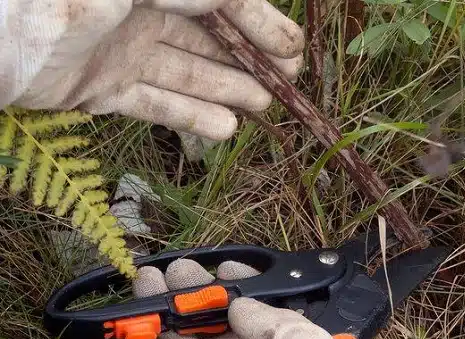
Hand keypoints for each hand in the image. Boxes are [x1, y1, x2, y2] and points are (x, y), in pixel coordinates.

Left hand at [1, 0, 303, 139]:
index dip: (261, 23)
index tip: (294, 51)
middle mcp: (138, 10)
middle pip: (207, 35)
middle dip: (251, 58)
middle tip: (288, 83)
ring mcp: (119, 51)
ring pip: (188, 71)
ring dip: (230, 89)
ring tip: (265, 106)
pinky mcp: (99, 89)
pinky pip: (156, 103)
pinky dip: (191, 117)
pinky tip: (226, 130)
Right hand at [127, 257, 351, 338]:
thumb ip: (285, 321)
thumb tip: (243, 305)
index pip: (266, 323)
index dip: (247, 293)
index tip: (228, 268)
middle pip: (220, 329)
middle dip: (199, 296)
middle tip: (182, 268)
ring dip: (166, 310)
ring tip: (149, 278)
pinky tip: (134, 316)